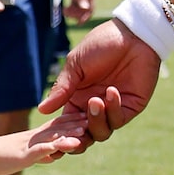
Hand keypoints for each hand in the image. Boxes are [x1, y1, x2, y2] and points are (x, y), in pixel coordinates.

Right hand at [0, 110, 91, 174]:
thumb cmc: (2, 156)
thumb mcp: (26, 154)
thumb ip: (40, 153)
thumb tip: (52, 157)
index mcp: (40, 135)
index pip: (60, 124)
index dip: (75, 120)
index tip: (91, 116)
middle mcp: (38, 136)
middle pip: (61, 127)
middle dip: (78, 123)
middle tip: (96, 118)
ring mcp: (33, 144)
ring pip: (55, 135)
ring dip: (71, 132)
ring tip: (85, 130)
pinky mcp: (27, 154)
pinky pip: (45, 148)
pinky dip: (59, 145)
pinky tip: (72, 145)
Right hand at [39, 17, 161, 140]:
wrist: (131, 35)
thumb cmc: (101, 45)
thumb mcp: (76, 65)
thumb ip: (62, 89)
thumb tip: (41, 110)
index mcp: (77, 99)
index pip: (66, 125)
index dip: (60, 133)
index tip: (53, 137)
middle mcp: (94, 108)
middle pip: (83, 136)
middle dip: (77, 139)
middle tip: (73, 135)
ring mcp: (112, 109)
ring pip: (101, 132)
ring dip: (95, 121)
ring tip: (95, 101)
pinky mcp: (131, 107)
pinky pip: (118, 119)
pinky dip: (113, 109)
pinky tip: (111, 91)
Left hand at [61, 0, 95, 21]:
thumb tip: (85, 9)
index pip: (90, 9)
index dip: (85, 17)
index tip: (78, 23)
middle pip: (83, 10)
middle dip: (76, 15)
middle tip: (66, 15)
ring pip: (77, 7)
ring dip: (72, 12)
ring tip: (63, 11)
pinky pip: (73, 3)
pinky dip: (69, 7)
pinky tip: (63, 8)